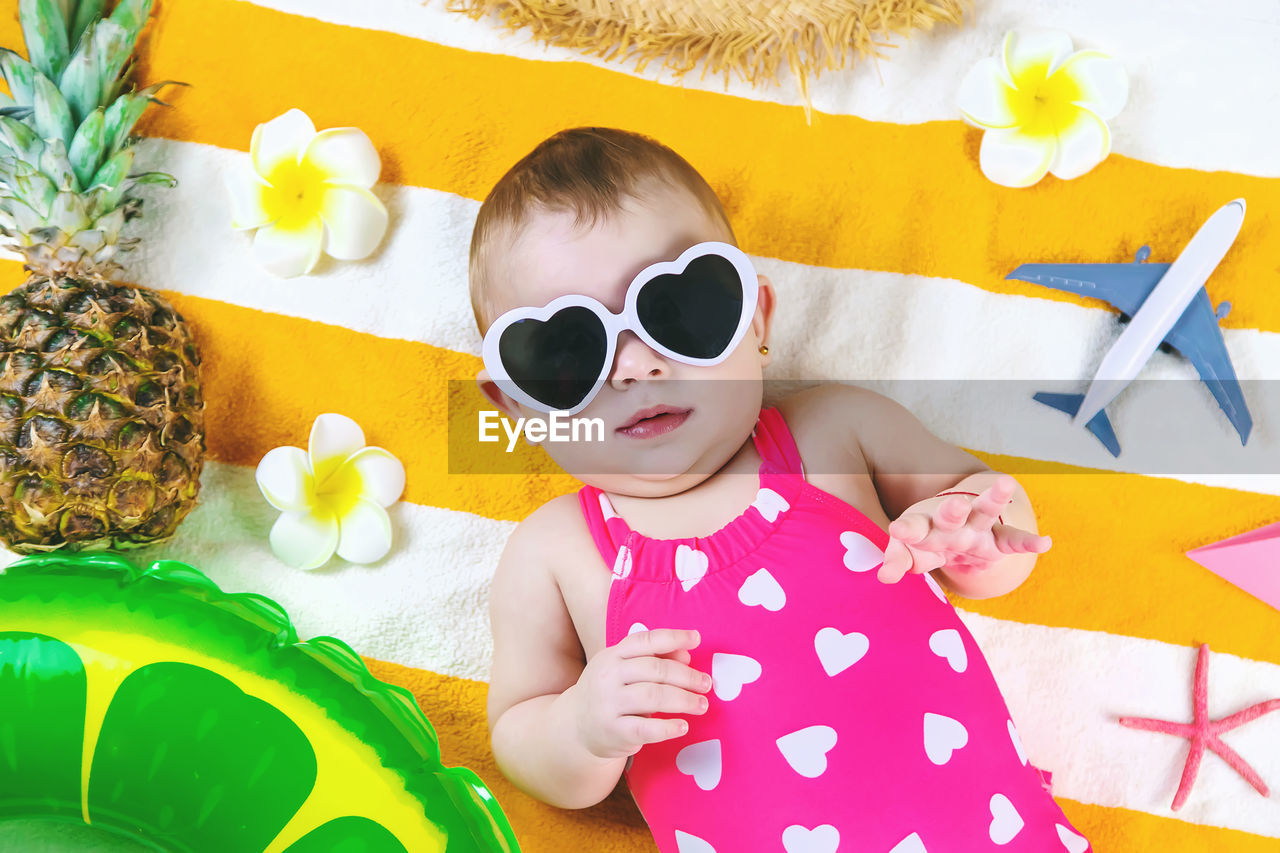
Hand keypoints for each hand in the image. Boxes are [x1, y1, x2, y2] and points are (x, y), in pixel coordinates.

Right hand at [572, 628, 711, 759]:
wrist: (576, 726)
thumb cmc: (610, 693)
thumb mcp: (625, 670)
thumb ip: (655, 659)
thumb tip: (687, 653)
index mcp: (612, 655)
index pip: (645, 641)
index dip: (673, 637)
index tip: (696, 638)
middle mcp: (608, 676)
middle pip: (654, 670)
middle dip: (686, 676)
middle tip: (706, 683)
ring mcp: (608, 704)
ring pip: (653, 697)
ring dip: (683, 700)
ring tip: (701, 704)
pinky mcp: (613, 731)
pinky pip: (645, 728)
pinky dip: (667, 727)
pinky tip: (683, 726)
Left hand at [878, 475, 1051, 583]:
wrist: (952, 535)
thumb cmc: (925, 542)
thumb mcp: (910, 553)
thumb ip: (896, 561)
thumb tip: (883, 577)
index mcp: (924, 525)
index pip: (914, 527)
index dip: (906, 531)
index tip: (897, 531)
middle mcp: (951, 522)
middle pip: (951, 514)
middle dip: (952, 510)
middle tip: (954, 504)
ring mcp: (976, 528)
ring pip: (985, 511)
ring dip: (995, 498)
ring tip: (1007, 483)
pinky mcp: (997, 540)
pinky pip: (1013, 540)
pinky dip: (1028, 542)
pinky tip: (1045, 543)